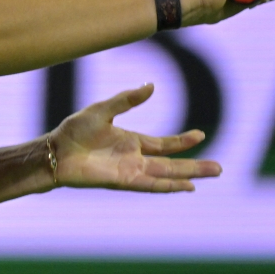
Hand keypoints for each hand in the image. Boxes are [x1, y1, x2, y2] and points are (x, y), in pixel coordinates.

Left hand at [51, 83, 220, 191]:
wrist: (55, 151)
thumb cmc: (73, 131)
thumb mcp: (102, 109)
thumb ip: (126, 99)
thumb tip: (151, 85)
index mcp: (131, 141)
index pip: (163, 144)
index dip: (182, 141)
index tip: (200, 136)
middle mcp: (134, 158)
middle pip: (171, 163)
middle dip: (195, 165)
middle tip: (219, 167)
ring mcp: (130, 171)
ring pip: (167, 175)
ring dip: (189, 175)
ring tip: (212, 174)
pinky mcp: (123, 181)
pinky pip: (151, 184)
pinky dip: (169, 186)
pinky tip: (186, 187)